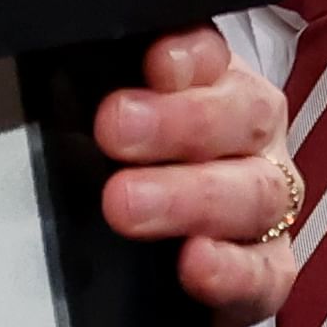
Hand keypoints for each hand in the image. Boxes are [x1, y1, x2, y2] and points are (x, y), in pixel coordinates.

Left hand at [98, 28, 296, 326]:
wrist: (156, 257)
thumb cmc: (131, 165)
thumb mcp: (108, 117)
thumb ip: (101, 94)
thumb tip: (58, 77)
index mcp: (217, 80)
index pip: (213, 55)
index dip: (188, 56)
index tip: (153, 63)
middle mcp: (252, 134)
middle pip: (244, 117)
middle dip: (181, 123)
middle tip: (115, 130)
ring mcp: (267, 201)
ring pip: (256, 193)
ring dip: (192, 198)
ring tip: (127, 205)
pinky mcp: (269, 267)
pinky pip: (266, 270)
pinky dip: (231, 268)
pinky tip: (194, 262)